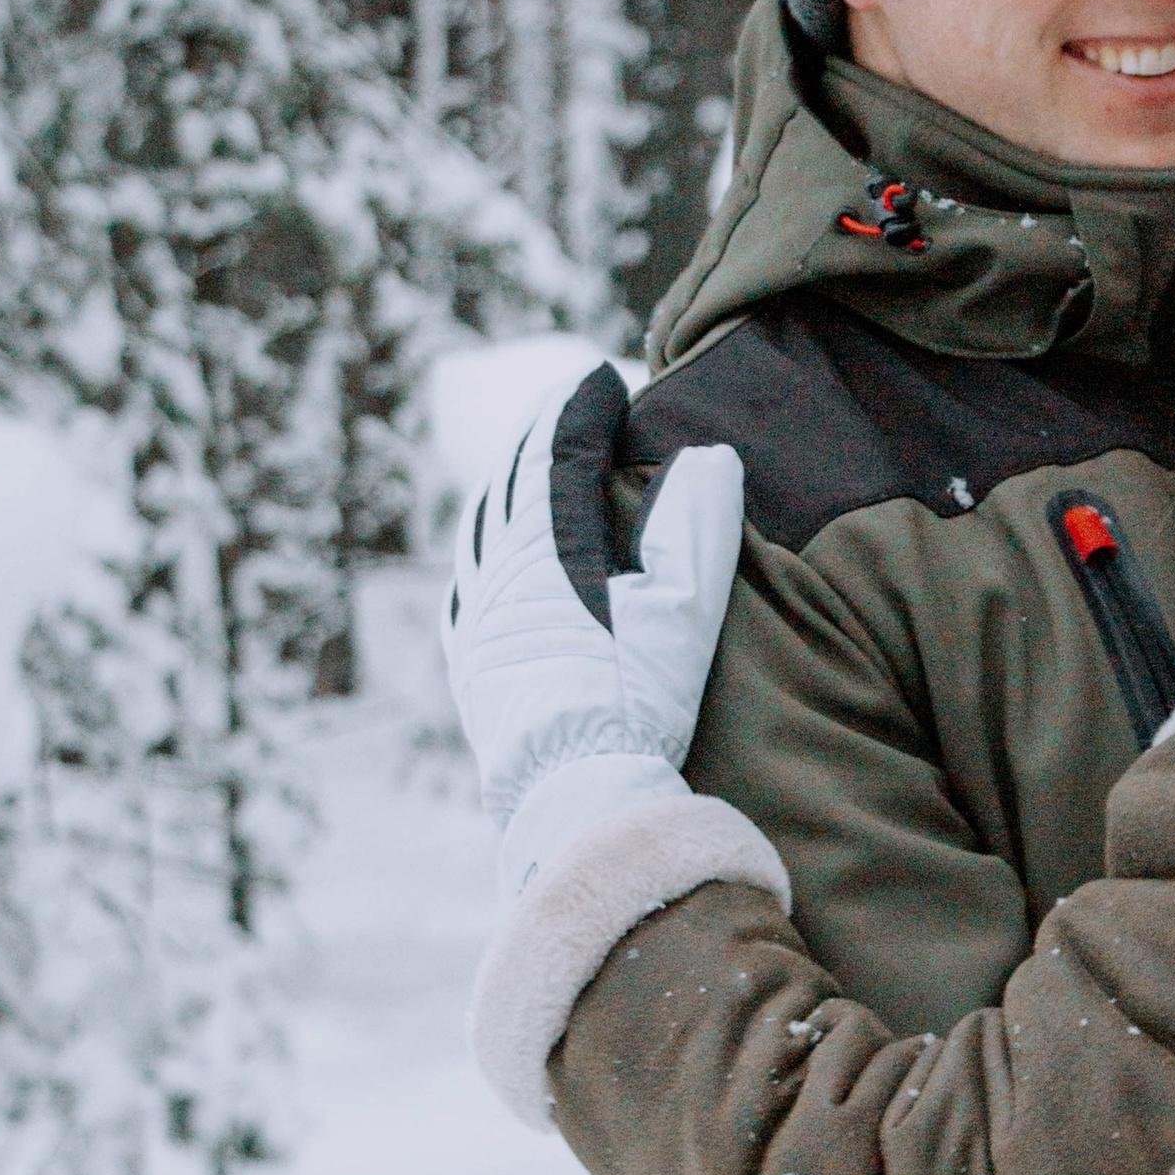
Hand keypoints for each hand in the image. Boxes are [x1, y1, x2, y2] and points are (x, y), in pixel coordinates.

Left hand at [441, 362, 745, 899]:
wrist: (577, 797)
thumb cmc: (639, 701)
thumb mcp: (684, 608)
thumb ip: (699, 523)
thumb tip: (710, 455)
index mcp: (545, 548)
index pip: (559, 451)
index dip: (583, 408)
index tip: (603, 377)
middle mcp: (495, 572)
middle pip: (511, 478)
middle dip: (541, 434)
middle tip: (569, 404)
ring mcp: (474, 617)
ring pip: (479, 525)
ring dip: (507, 481)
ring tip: (531, 460)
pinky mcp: (468, 662)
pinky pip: (464, 579)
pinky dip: (481, 541)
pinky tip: (491, 548)